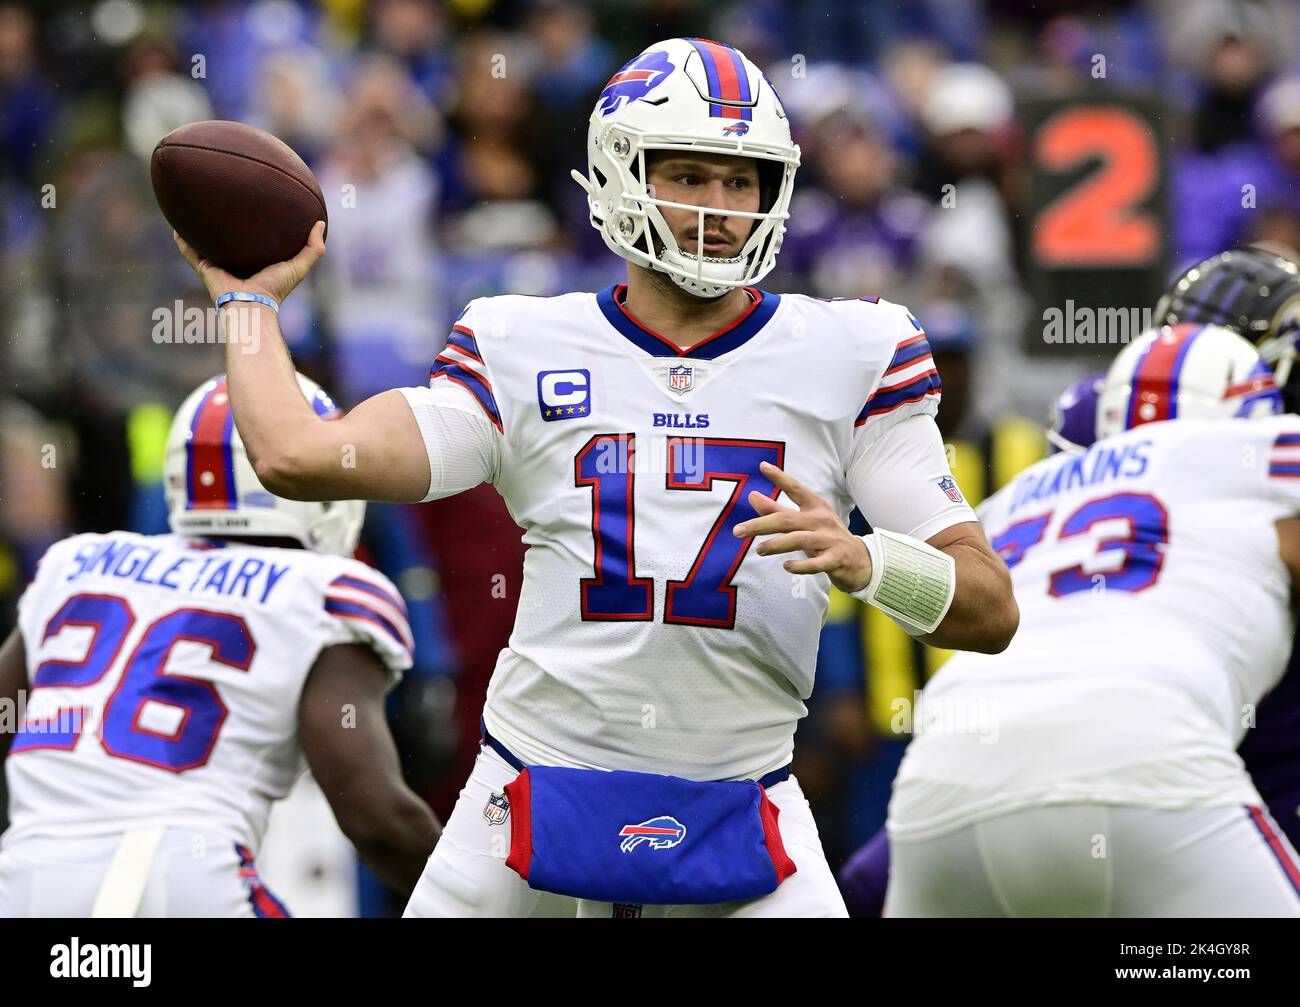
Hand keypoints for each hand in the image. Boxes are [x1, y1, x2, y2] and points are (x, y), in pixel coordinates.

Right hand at [173, 220, 326, 304]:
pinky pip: (190, 251)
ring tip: (191, 207)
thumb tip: (321, 223)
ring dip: (198, 229)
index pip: (253, 242)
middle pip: (227, 240)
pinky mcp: (204, 268)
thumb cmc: (276, 289)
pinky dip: (182, 240)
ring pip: (205, 243)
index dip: (252, 227)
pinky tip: (175, 225)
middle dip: (223, 224)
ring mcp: (218, 265)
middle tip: (220, 200)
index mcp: (254, 262)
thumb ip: (313, 248)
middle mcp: (234, 262)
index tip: (253, 206)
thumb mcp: (299, 266)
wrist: (253, 305)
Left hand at [733, 460, 872, 593]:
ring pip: (799, 539)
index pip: (795, 489)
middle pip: (787, 519)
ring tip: (758, 550)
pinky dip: (801, 565)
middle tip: (737, 530)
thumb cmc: (826, 538)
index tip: (763, 466)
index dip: (780, 477)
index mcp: (815, 506)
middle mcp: (822, 520)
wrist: (861, 562)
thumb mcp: (804, 521)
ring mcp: (830, 539)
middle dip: (760, 524)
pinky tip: (786, 566)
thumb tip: (752, 496)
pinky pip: (816, 563)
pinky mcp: (836, 559)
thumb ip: (777, 511)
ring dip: (776, 544)